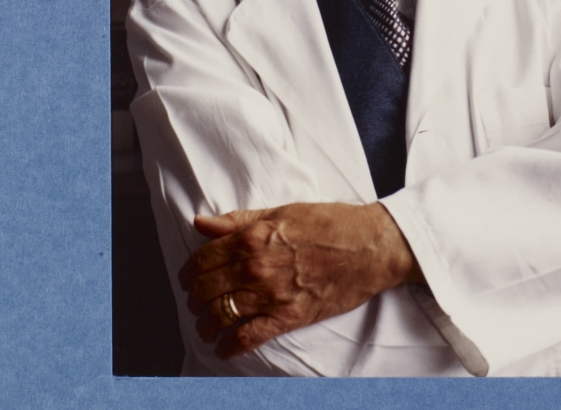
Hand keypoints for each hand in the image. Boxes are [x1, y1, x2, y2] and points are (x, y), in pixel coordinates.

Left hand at [179, 202, 419, 358]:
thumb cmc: (330, 223)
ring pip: (221, 316)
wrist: (370, 246)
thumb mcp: (282, 212)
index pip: (203, 259)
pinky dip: (230, 346)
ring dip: (206, 324)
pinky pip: (249, 337)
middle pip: (206, 290)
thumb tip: (201, 223)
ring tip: (206, 327)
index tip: (189, 279)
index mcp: (252, 238)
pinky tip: (224, 348)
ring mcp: (272, 294)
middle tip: (195, 303)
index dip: (190, 272)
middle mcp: (256, 267)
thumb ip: (239, 220)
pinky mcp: (290, 316)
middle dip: (194, 299)